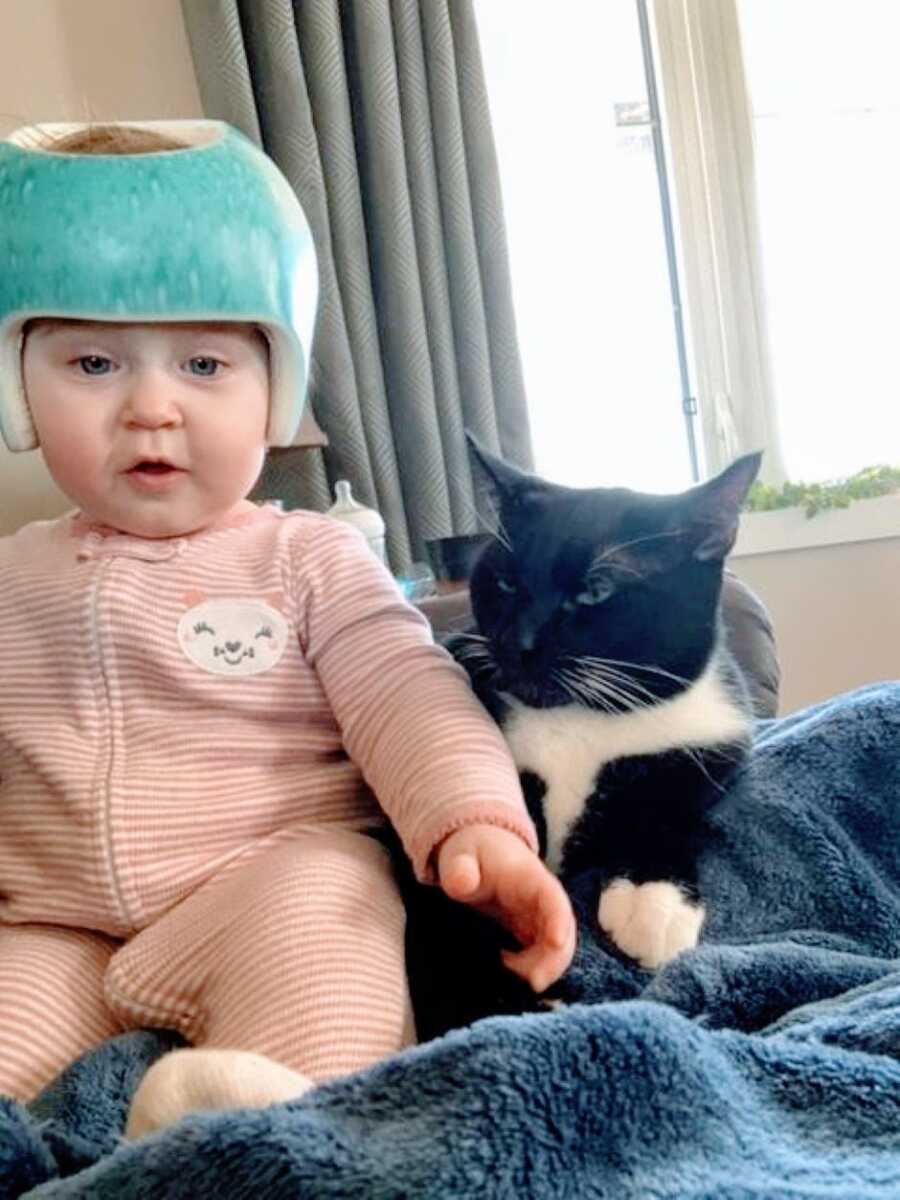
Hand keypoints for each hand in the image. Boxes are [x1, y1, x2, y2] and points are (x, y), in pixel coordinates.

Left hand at [436, 825, 575, 992]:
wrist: (477, 854)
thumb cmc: (470, 853)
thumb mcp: (459, 855)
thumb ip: (459, 869)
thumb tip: (461, 883)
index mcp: (529, 877)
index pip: (552, 897)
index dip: (558, 920)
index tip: (556, 943)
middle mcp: (542, 899)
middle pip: (563, 928)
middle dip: (555, 958)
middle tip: (534, 983)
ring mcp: (540, 916)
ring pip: (558, 946)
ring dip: (545, 967)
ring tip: (512, 974)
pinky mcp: (532, 932)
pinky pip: (544, 954)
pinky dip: (533, 968)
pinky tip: (508, 968)